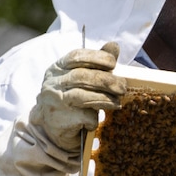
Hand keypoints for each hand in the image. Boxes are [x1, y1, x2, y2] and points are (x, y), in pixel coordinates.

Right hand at [0, 42, 121, 175]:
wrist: (53, 130)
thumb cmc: (72, 101)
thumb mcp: (82, 79)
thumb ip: (97, 63)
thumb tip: (114, 46)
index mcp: (57, 68)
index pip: (76, 56)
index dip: (96, 57)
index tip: (113, 63)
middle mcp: (52, 83)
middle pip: (82, 76)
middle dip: (107, 81)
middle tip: (123, 87)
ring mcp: (54, 102)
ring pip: (82, 96)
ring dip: (105, 99)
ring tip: (117, 102)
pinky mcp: (59, 120)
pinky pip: (83, 116)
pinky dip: (94, 118)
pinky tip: (98, 119)